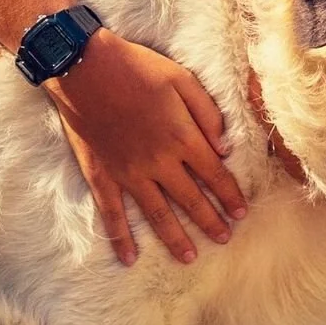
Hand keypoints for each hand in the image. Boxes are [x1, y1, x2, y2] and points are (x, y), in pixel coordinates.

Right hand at [45, 30, 247, 265]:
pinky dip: (120, 238)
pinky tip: (129, 258)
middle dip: (211, 222)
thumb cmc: (136, 67)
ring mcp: (129, 172)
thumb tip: (225, 148)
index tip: (242, 213)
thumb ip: (207, 114)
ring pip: (157, 214)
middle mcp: (159, 162)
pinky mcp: (102, 175)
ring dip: (175, 238)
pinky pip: (112, 214)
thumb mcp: (182, 79)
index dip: (230, 195)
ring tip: (189, 257)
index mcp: (182, 137)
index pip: (215, 175)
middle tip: (224, 238)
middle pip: (191, 200)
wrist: (83, 66)